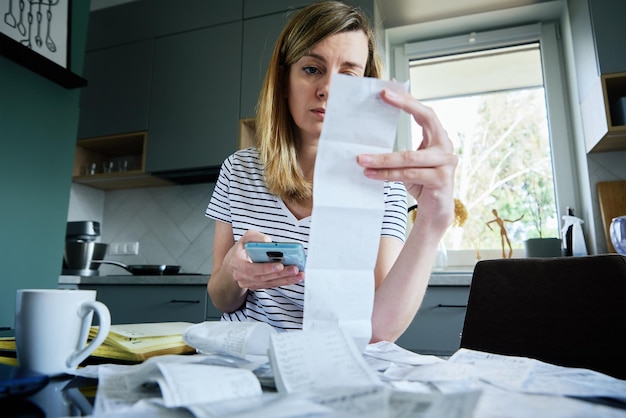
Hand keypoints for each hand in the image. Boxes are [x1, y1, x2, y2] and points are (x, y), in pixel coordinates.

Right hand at [228, 230, 303, 290]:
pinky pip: (272, 285)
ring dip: (286, 279)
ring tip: (299, 274)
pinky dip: (284, 281)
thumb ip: (255, 237)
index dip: (265, 268)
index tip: (280, 265)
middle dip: (281, 274)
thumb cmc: (243, 248)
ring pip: (269, 283)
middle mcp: (241, 276)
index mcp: (237, 263)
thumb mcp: (246, 237)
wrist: (234, 262)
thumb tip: (268, 242)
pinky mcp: (257, 286)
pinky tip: (295, 278)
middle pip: (263, 278)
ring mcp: (249, 283)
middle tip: (295, 269)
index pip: (251, 269)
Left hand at [356, 88, 457, 230]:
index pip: (426, 112)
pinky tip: (371, 174)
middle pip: (425, 121)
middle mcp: (446, 147)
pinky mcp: (440, 180)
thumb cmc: (421, 183)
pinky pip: (408, 175)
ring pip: (409, 156)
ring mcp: (446, 163)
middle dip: (403, 106)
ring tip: (361, 159)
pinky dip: (387, 175)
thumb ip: (400, 145)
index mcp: (439, 138)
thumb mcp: (410, 161)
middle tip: (381, 98)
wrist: (436, 212)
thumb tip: (373, 130)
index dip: (409, 100)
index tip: (388, 90)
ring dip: (382, 158)